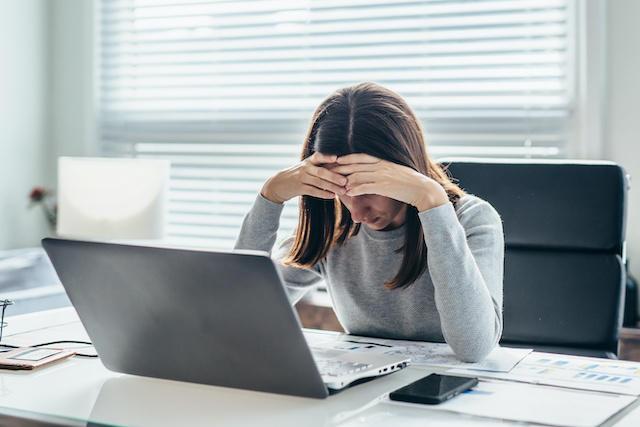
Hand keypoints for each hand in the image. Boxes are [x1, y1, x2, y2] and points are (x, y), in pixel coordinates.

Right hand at [260, 152, 346, 203]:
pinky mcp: (298, 188)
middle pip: (321, 171)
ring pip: (318, 182)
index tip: (338, 158)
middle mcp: (305, 168)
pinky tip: (332, 196)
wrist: (278, 184)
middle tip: (345, 181)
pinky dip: (323, 193)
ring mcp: (301, 177)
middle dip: (334, 176)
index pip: (318, 157)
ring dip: (332, 187)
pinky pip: (312, 190)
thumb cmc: (297, 176)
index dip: (327, 157)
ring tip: (342, 191)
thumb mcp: (306, 168)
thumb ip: (319, 168)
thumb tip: (340, 169)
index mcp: (308, 161)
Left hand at [332, 154, 448, 211]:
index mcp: (382, 161)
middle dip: (340, 168)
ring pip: (358, 176)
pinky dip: (355, 189)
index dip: (347, 157)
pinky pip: (365, 187)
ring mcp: (382, 176)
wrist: (421, 188)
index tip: (336, 159)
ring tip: (335, 185)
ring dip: (345, 181)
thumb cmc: (409, 182)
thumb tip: (374, 170)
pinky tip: (347, 193)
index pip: (361, 157)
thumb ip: (383, 169)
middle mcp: (380, 166)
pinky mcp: (384, 186)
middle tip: (328, 171)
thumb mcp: (395, 170)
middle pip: (355, 166)